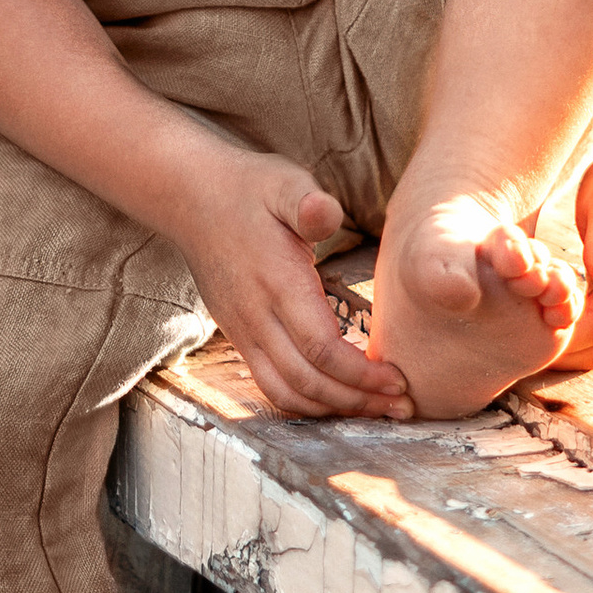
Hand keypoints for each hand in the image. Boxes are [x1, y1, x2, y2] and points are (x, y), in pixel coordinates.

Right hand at [161, 139, 411, 420]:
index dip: (361, 375)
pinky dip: (305, 402)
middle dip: (357, 400)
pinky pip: (270, 384)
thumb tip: (325, 212)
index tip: (398, 380)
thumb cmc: (249, 189)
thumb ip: (308, 203)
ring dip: (332, 408)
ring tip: (375, 408)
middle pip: (307, 380)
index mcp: (277, 282)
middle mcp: (256, 315)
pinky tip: (336, 397)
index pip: (321, 348)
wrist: (191, 199)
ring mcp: (243, 330)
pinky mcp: (238, 335)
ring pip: (286, 391)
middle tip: (401, 406)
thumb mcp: (284, 183)